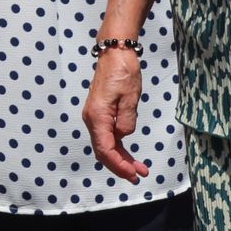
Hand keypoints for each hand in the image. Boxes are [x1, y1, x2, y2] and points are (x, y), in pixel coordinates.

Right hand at [83, 49, 149, 181]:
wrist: (115, 54)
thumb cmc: (123, 72)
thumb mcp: (130, 97)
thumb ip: (127, 120)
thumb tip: (124, 136)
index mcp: (98, 116)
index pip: (105, 149)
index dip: (118, 165)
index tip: (133, 173)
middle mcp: (92, 119)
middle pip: (103, 151)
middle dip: (119, 166)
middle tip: (138, 176)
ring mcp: (95, 116)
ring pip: (105, 145)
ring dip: (120, 158)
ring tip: (138, 168)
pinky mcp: (100, 113)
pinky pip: (107, 136)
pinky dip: (118, 147)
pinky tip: (128, 154)